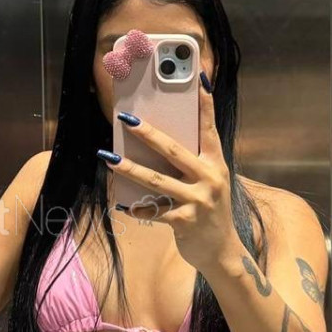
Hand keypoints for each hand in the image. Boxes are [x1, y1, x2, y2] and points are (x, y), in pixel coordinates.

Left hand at [101, 70, 240, 273]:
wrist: (223, 252)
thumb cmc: (210, 212)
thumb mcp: (209, 183)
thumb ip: (192, 164)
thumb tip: (159, 143)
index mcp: (216, 163)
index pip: (209, 128)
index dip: (205, 104)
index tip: (198, 79)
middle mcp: (209, 178)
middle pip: (174, 150)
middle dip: (148, 134)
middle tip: (126, 119)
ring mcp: (198, 200)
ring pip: (157, 181)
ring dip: (130, 169)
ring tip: (108, 158)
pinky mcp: (186, 221)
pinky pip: (154, 212)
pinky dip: (137, 209)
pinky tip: (122, 205)